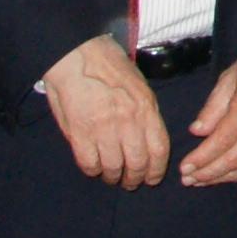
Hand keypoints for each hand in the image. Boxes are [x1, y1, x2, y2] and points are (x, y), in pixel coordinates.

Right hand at [43, 34, 172, 188]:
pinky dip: (93, 170)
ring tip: (111, 177)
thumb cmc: (108, 66)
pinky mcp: (79, 133)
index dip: (156, 170)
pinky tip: (94, 167)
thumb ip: (145, 112)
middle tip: (130, 182)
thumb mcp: (139, 85)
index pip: (159, 149)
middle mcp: (128, 121)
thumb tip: (147, 138)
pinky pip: (89, 164)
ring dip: (113, 177)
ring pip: (113, 168)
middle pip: (137, 163)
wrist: (77, 54)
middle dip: (135, 179)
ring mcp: (103, 129)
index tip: (152, 178)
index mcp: (145, 107)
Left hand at [177, 54, 236, 184]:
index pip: (222, 140)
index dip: (202, 157)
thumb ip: (213, 105)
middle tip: (187, 179)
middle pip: (232, 159)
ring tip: (200, 181)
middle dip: (207, 173)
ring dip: (221, 178)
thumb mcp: (231, 76)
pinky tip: (225, 177)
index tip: (185, 167)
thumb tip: (197, 131)